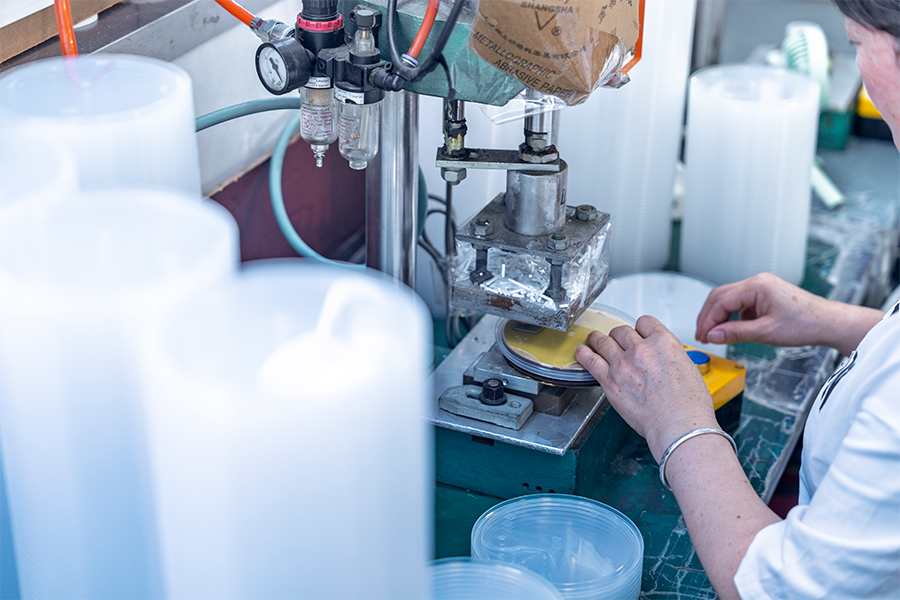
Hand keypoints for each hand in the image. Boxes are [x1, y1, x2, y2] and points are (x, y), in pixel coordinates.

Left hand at [575, 315, 717, 460]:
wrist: (679, 425)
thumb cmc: (688, 405)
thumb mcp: (688, 368)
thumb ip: (669, 358)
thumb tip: (662, 358)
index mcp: (665, 343)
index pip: (645, 322)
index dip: (639, 328)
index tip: (637, 333)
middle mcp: (642, 349)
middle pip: (622, 331)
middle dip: (619, 336)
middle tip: (616, 341)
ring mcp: (623, 364)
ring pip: (603, 340)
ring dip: (598, 339)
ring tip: (594, 340)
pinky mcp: (610, 380)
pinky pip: (590, 360)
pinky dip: (584, 354)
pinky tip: (582, 352)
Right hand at [694, 273, 881, 354]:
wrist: (828, 322)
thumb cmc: (805, 323)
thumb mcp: (766, 332)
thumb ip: (735, 333)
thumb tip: (713, 335)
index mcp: (757, 285)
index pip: (721, 301)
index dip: (708, 320)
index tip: (703, 336)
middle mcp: (757, 282)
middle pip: (720, 296)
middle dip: (708, 316)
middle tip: (702, 335)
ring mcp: (761, 288)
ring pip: (729, 300)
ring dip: (719, 317)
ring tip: (715, 334)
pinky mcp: (764, 295)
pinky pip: (740, 304)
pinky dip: (732, 317)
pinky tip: (733, 330)